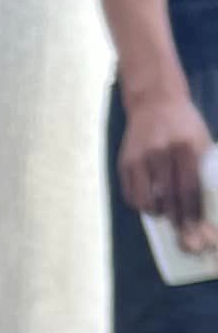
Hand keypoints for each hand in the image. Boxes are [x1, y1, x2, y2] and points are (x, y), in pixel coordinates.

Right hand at [119, 90, 213, 242]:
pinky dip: (141, 204)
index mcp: (184, 146)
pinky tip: (149, 199)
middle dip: (176, 218)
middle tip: (181, 230)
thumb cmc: (183, 124)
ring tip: (163, 210)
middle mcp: (161, 152)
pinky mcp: (125, 164)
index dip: (191, 212)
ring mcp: (140, 159)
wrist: (154, 102)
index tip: (194, 228)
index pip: (189, 188)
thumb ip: (203, 166)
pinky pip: (131, 196)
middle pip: (168, 197)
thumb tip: (207, 200)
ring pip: (146, 201)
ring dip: (156, 211)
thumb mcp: (199, 139)